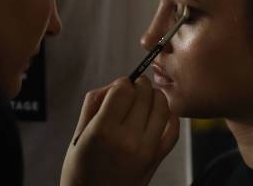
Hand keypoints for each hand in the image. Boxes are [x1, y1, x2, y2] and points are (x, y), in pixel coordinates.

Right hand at [60, 76, 178, 185]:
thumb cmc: (81, 169)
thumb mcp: (79, 133)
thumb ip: (95, 103)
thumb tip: (116, 84)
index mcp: (104, 131)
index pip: (123, 89)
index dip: (121, 83)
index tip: (118, 88)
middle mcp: (128, 139)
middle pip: (144, 94)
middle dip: (138, 86)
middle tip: (132, 90)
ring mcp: (147, 149)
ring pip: (162, 106)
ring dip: (154, 97)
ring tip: (145, 99)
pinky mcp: (158, 157)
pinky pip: (173, 128)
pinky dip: (169, 115)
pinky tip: (158, 114)